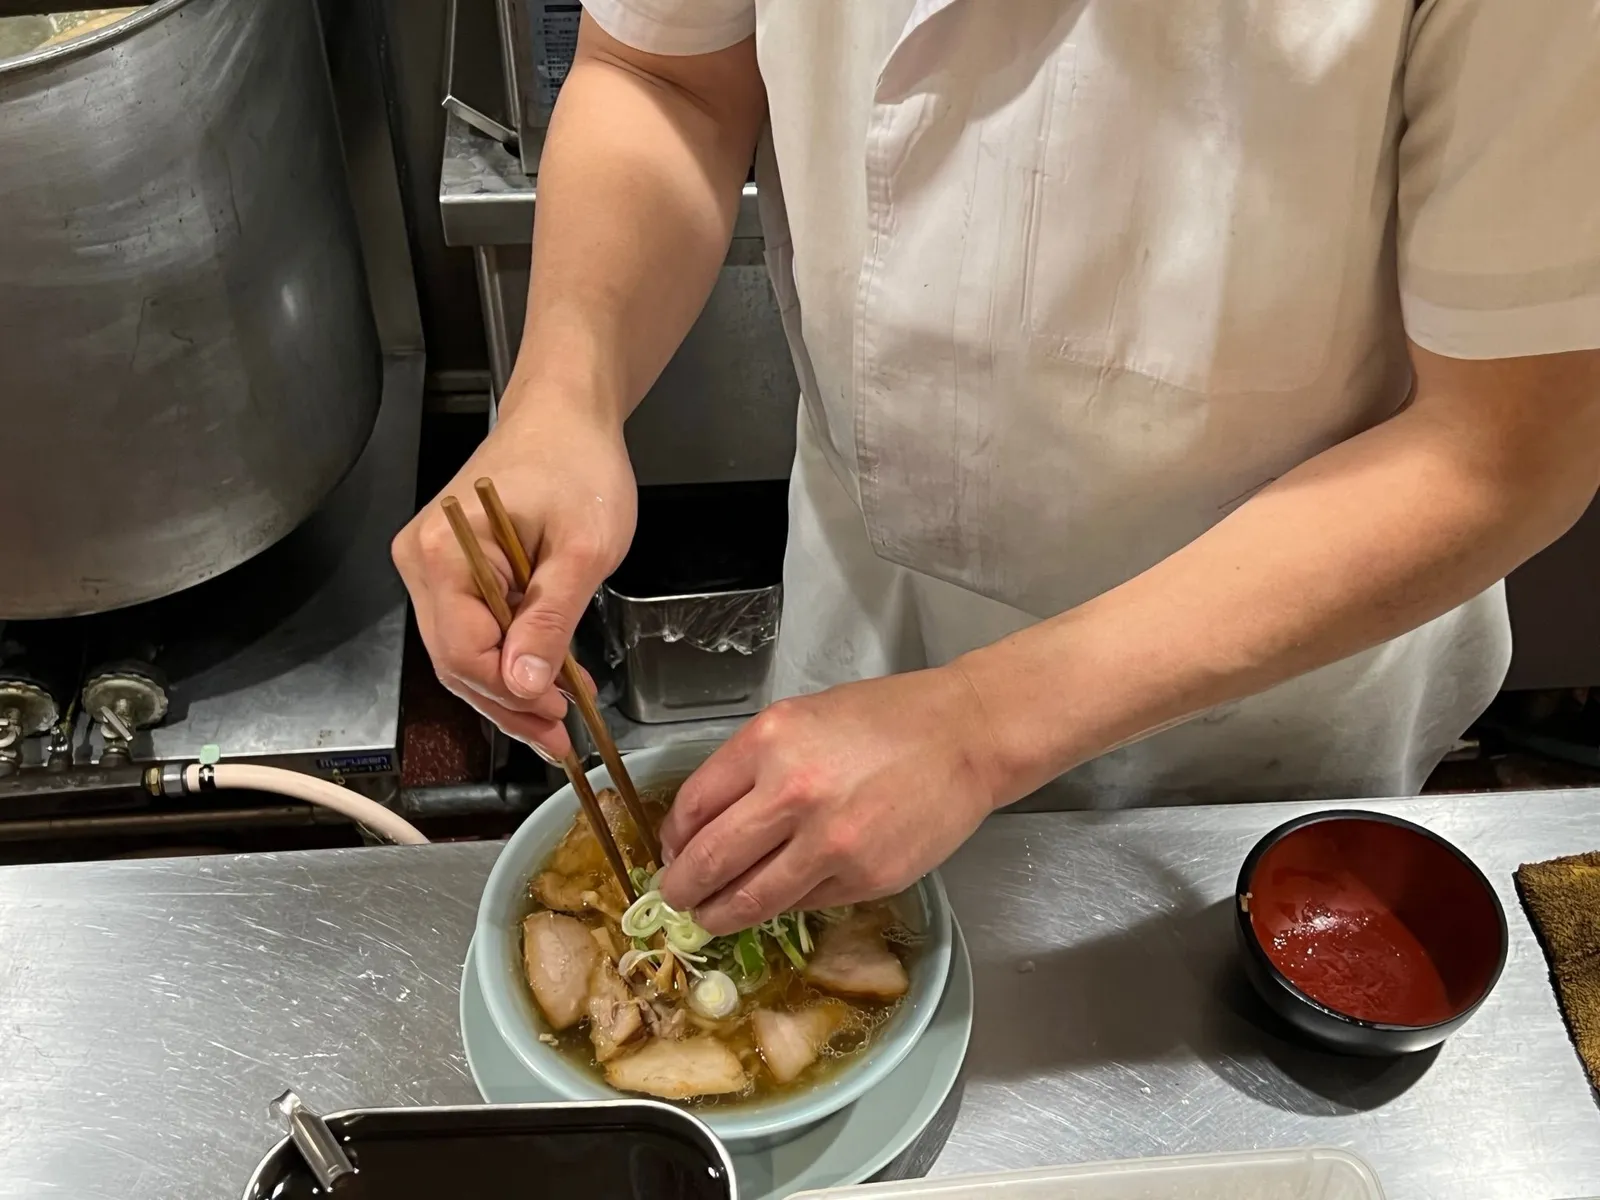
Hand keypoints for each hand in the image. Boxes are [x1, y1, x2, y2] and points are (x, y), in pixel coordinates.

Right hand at [392, 391, 634, 755]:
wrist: (566, 415)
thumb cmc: (578, 464)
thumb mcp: (583, 548)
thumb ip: (550, 619)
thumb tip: (523, 686)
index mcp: (443, 551)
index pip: (462, 651)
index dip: (508, 693)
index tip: (557, 713)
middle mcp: (422, 562)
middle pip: (456, 662)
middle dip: (510, 705)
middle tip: (560, 739)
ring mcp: (433, 568)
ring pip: (465, 654)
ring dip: (512, 690)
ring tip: (560, 721)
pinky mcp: (453, 572)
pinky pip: (477, 631)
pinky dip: (512, 659)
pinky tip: (550, 681)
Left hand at [656, 667, 1008, 933]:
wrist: (965, 736)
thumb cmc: (885, 720)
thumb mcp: (801, 719)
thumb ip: (750, 767)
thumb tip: (704, 823)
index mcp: (770, 742)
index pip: (694, 806)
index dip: (673, 838)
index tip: (672, 850)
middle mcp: (793, 793)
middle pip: (710, 860)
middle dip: (683, 888)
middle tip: (676, 898)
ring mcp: (830, 843)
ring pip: (750, 899)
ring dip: (720, 914)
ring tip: (711, 917)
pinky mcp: (863, 879)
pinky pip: (802, 904)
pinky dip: (781, 906)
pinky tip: (776, 898)